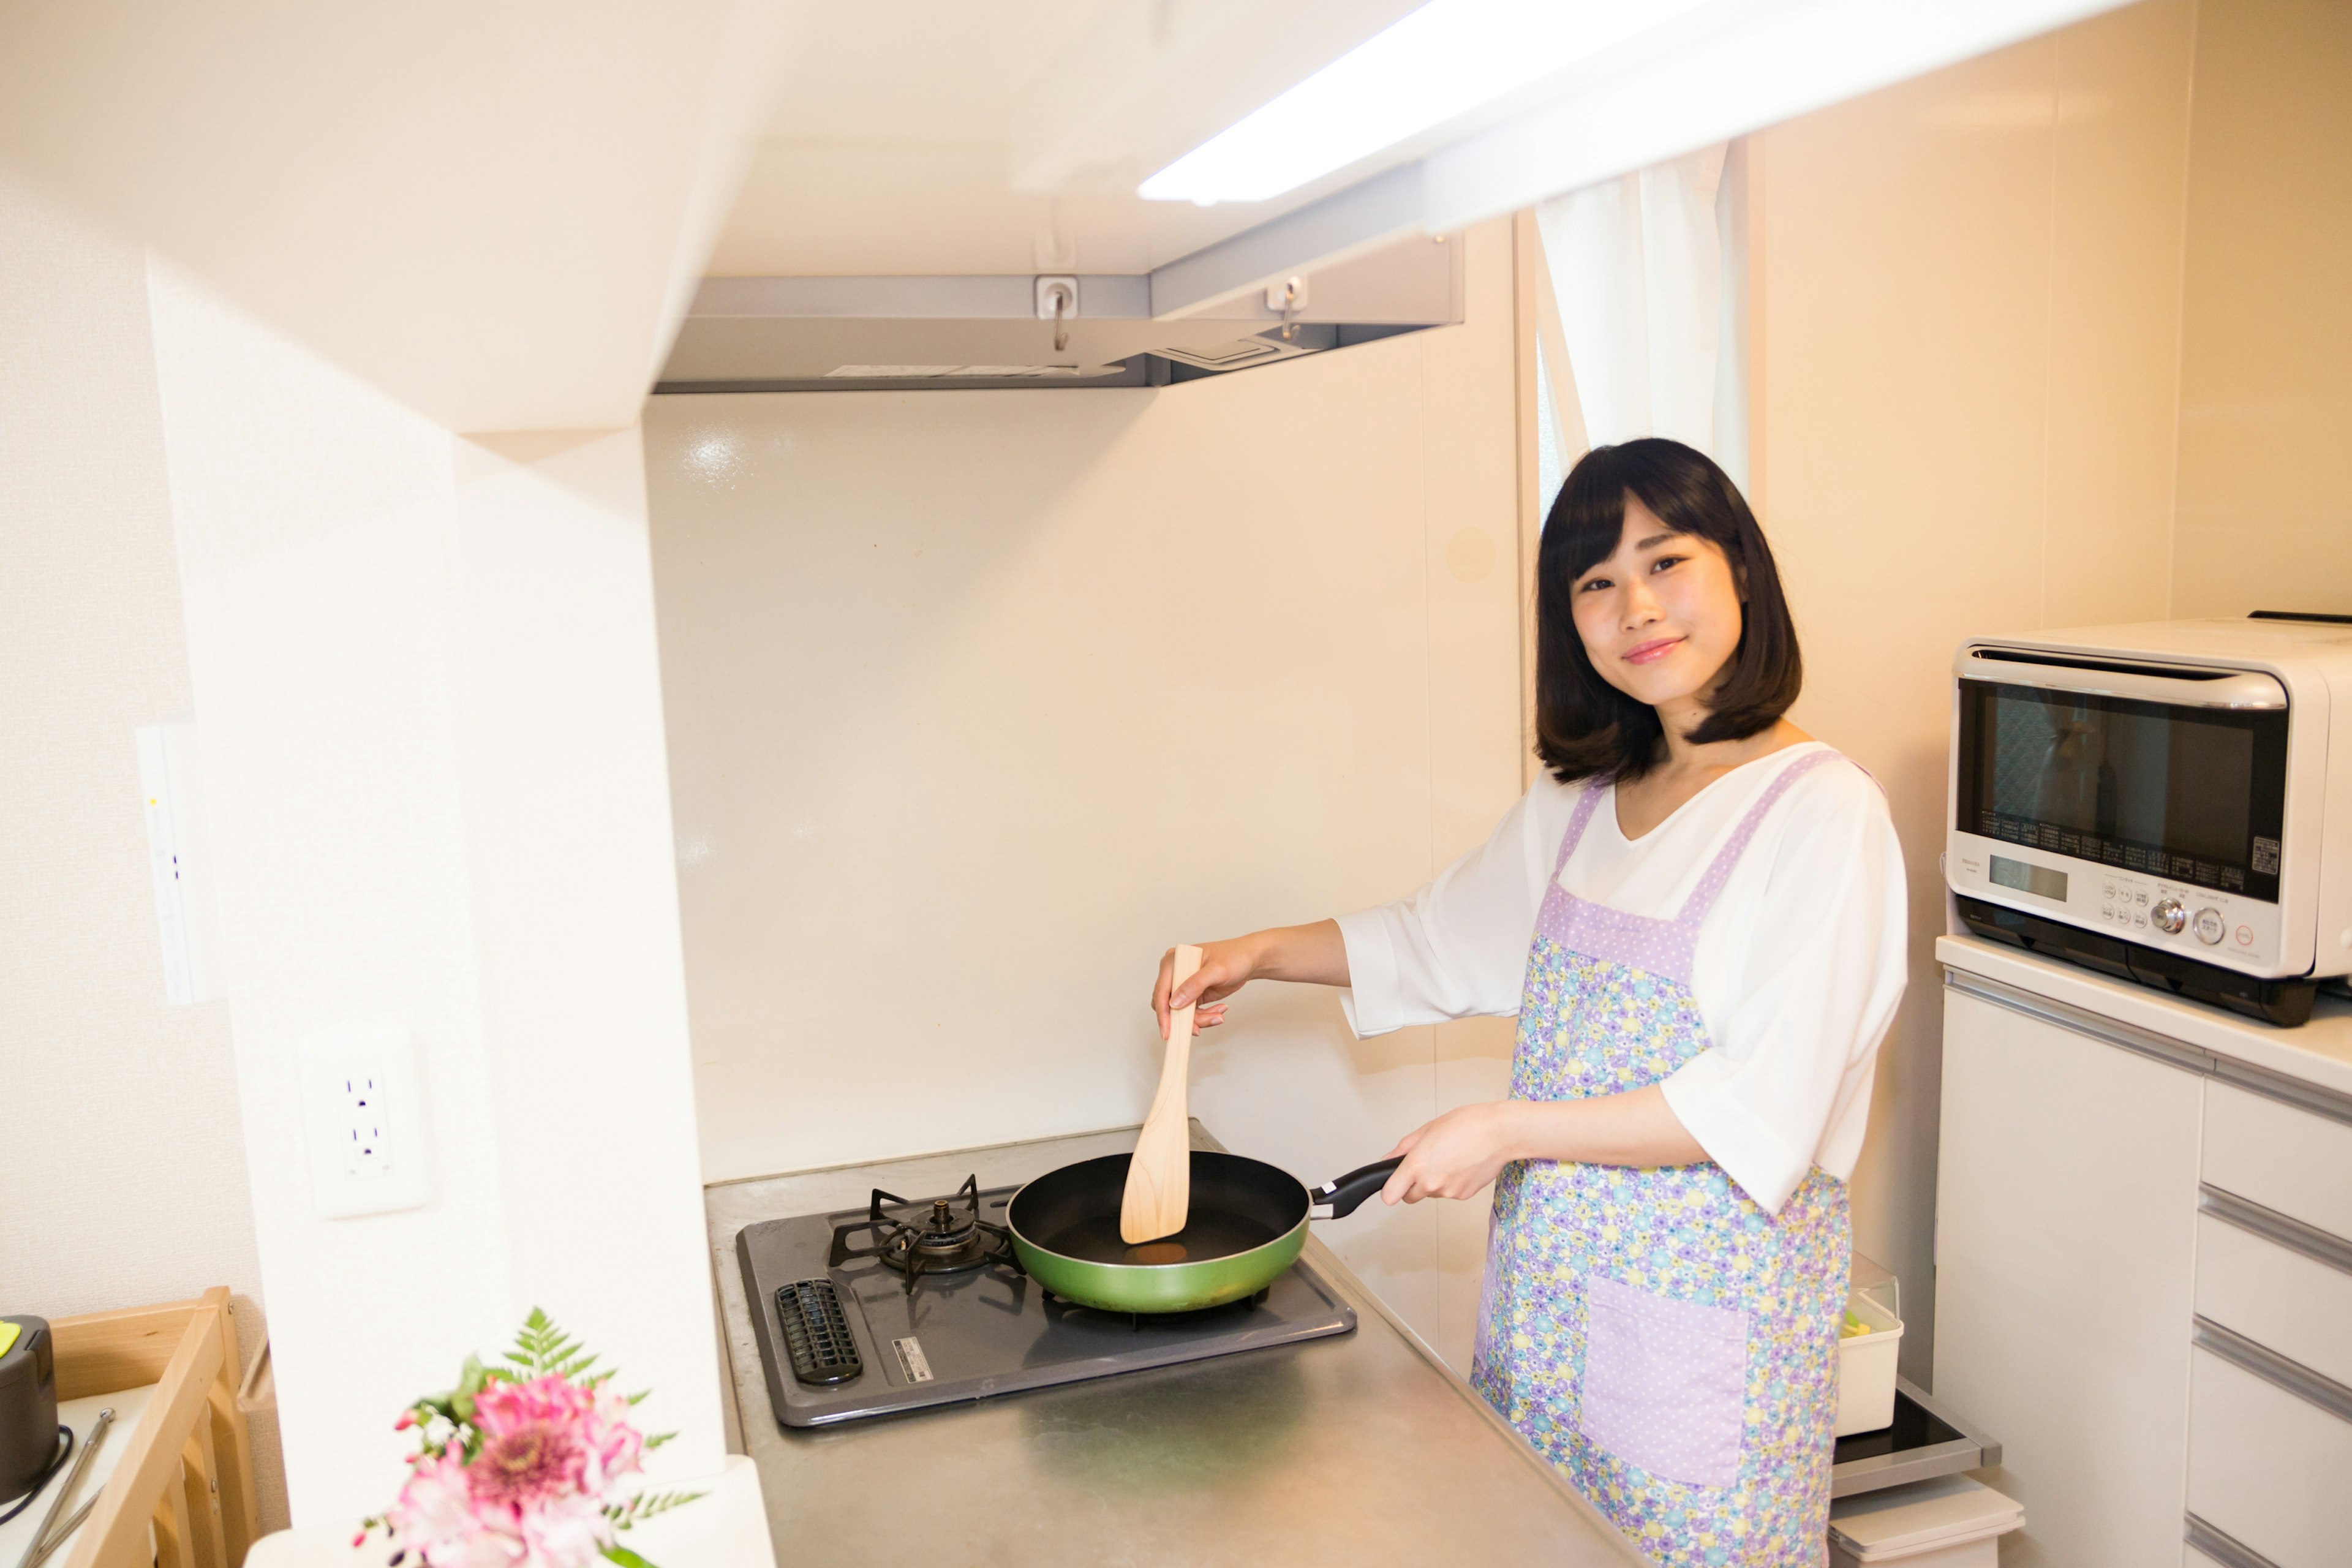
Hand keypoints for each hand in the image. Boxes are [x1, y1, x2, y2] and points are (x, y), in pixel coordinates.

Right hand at [1152, 937, 1259, 1037]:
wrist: (1250, 960)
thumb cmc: (1235, 957)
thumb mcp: (1216, 970)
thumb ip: (1195, 984)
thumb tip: (1175, 1002)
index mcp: (1173, 961)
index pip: (1161, 991)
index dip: (1163, 1013)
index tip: (1167, 1032)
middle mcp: (1174, 973)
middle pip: (1169, 1006)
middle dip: (1185, 1019)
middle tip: (1200, 1028)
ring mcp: (1183, 985)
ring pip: (1181, 1013)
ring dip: (1200, 1019)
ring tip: (1218, 1015)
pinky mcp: (1193, 994)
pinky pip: (1192, 1013)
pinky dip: (1205, 1016)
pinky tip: (1219, 1010)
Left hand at [1379, 1103, 1523, 1204]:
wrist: (1500, 1133)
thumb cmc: (1468, 1124)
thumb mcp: (1429, 1129)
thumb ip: (1405, 1148)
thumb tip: (1389, 1159)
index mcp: (1417, 1165)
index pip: (1391, 1195)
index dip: (1390, 1190)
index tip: (1393, 1185)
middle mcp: (1431, 1183)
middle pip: (1410, 1197)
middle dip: (1413, 1185)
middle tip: (1426, 1165)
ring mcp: (1448, 1192)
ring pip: (1432, 1193)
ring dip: (1435, 1182)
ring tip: (1449, 1158)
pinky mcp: (1463, 1196)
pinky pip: (1449, 1193)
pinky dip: (1452, 1182)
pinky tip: (1462, 1165)